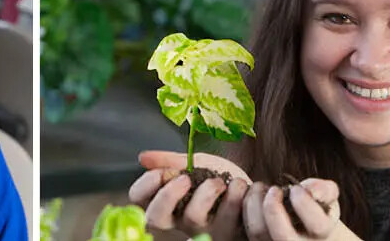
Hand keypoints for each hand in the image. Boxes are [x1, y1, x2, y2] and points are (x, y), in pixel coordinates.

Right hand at [129, 151, 251, 240]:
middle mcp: (178, 219)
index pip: (139, 199)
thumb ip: (170, 161)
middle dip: (167, 195)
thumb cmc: (218, 176)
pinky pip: (224, 218)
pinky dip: (233, 195)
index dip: (145, 186)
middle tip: (185, 178)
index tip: (161, 172)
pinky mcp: (225, 234)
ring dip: (208, 191)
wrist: (251, 188)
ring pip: (192, 217)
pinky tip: (239, 187)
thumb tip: (142, 157)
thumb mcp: (193, 163)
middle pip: (155, 218)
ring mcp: (201, 229)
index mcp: (166, 199)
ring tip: (221, 180)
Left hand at [241, 179, 350, 240]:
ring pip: (258, 233)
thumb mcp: (326, 198)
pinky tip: (249, 195)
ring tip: (259, 187)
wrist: (303, 228)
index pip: (317, 226)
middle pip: (282, 237)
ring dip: (253, 202)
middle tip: (274, 189)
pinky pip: (241, 229)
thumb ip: (324, 190)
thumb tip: (311, 191)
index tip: (296, 189)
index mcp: (321, 236)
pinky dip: (240, 207)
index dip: (305, 203)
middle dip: (273, 207)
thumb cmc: (314, 209)